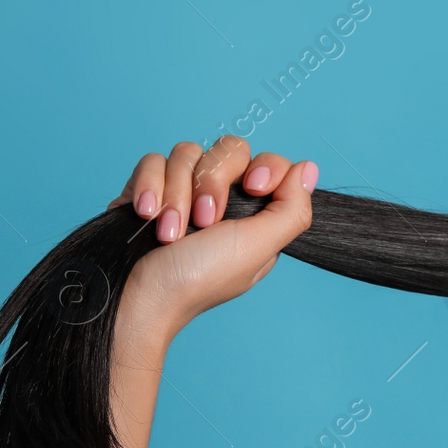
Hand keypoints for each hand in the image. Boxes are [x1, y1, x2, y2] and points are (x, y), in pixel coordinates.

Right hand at [107, 136, 317, 339]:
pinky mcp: (147, 189)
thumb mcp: (258, 247)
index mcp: (253, 212)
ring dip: (177, 194)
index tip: (254, 187)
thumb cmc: (199, 280)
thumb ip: (292, 209)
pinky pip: (152, 161)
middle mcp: (220, 197)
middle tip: (205, 221)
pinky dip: (149, 186)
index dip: (264, 167)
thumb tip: (308, 168)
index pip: (268, 161)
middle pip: (228, 149)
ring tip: (169, 232)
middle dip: (212, 183)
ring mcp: (181, 191)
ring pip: (187, 152)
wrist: (138, 298)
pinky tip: (146, 214)